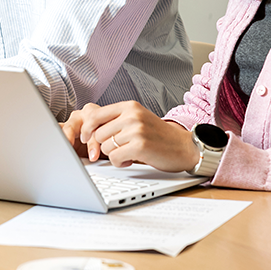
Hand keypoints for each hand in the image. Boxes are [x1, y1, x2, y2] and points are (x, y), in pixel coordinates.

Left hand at [71, 100, 201, 172]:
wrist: (184, 147)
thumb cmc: (158, 136)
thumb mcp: (137, 119)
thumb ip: (116, 120)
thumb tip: (88, 129)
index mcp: (129, 106)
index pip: (95, 115)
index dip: (86, 129)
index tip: (86, 138)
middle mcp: (132, 115)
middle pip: (98, 134)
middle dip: (104, 146)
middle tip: (119, 149)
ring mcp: (136, 130)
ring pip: (105, 148)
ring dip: (114, 155)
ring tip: (128, 154)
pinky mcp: (140, 146)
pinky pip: (115, 158)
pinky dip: (120, 163)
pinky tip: (131, 160)